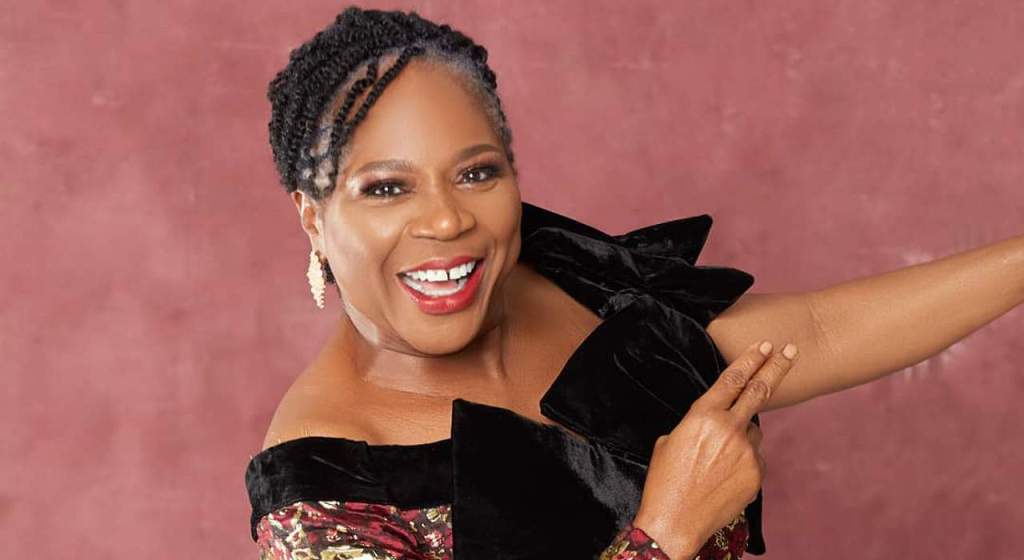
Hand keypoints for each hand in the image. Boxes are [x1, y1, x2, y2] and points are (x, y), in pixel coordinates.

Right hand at [632, 339, 797, 558]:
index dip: (751, 359)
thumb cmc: (665, 481)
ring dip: (741, 437)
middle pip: (761, 390)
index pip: (734, 378)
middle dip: (777, 367)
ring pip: (753, 432)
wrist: (675, 521)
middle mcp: (729, 429)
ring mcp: (746, 452)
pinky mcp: (757, 474)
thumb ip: (698, 424)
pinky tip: (722, 477)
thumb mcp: (670, 441)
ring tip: (715, 461)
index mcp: (703, 415)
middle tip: (791, 351)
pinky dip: (743, 462)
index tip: (766, 346)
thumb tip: (715, 422)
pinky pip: (755, 458)